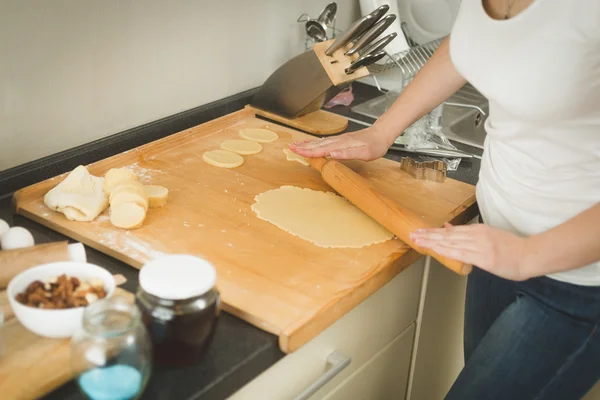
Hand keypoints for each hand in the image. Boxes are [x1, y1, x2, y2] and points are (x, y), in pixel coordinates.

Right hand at [288, 126, 394, 160]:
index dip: (307, 151)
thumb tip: (332, 154)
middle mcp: (338, 141)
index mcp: (341, 145)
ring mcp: (339, 140)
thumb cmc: (375, 145)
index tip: (296, 151)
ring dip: (307, 144)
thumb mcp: (364, 153)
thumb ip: (347, 153)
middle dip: (303, 146)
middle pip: (317, 144)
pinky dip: (316, 142)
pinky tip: (312, 143)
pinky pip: (325, 142)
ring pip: (320, 142)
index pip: (320, 149)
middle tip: (290, 147)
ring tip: (297, 144)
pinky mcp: (342, 140)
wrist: (381, 134)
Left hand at [410, 223, 532, 280]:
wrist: (530, 255)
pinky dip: (446, 250)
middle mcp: (476, 235)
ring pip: (450, 242)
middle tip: (412, 234)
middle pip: (447, 235)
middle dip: (428, 235)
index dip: (434, 232)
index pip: (451, 231)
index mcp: (478, 230)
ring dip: (432, 241)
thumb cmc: (512, 248)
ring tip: (418, 240)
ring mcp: (479, 246)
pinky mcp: (483, 257)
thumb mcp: (489, 235)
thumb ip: (469, 233)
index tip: (421, 231)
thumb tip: (449, 228)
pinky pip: (460, 253)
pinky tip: (435, 249)